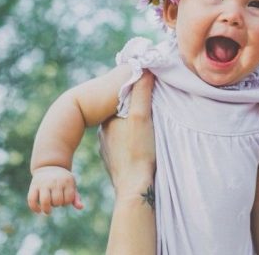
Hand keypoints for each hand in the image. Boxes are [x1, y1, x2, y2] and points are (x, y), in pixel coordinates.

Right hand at [27, 165, 83, 213]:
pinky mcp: (34, 185)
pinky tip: (38, 211)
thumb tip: (81, 207)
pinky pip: (32, 199)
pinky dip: (34, 208)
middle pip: (57, 201)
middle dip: (57, 205)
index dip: (66, 202)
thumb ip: (75, 197)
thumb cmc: (63, 179)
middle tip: (56, 201)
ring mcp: (44, 183)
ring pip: (45, 201)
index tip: (65, 198)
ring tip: (48, 211)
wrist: (50, 165)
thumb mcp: (71, 185)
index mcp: (66, 181)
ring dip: (46, 209)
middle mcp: (55, 181)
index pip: (68, 199)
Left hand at [98, 71, 155, 199]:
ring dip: (135, 128)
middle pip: (123, 114)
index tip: (150, 89)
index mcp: (108, 120)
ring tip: (151, 127)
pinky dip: (133, 143)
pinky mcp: (115, 162)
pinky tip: (144, 147)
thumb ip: (141, 93)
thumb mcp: (142, 118)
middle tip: (153, 107)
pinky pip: (125, 146)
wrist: (134, 189)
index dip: (136, 93)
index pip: (123, 99)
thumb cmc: (138, 152)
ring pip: (123, 131)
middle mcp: (104, 133)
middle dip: (135, 110)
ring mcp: (108, 149)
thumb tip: (144, 69)